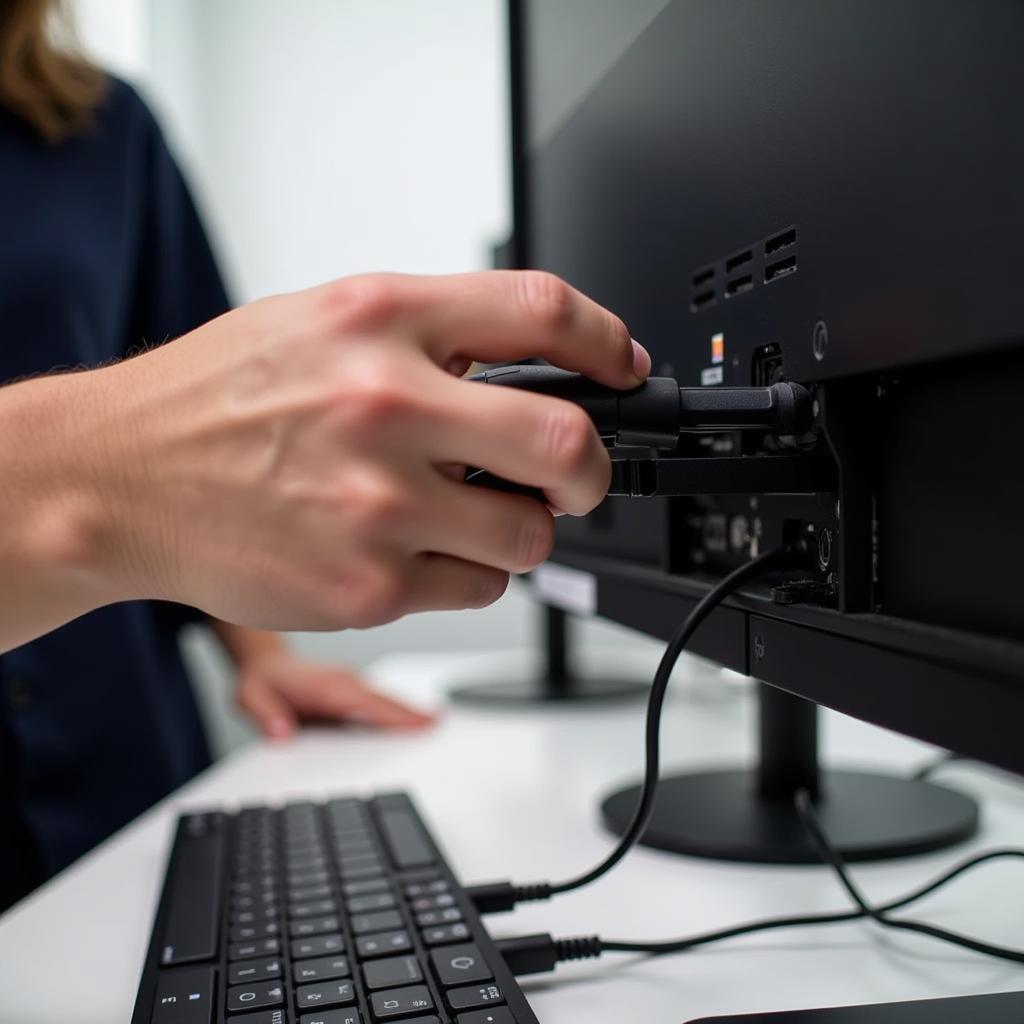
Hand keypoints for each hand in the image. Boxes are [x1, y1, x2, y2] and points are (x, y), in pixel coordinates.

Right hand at [0, 270, 648, 647]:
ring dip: (520, 530)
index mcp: (380, 320)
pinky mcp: (366, 587)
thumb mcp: (319, 322)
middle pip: (567, 443)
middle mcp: (385, 406)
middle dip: (594, 469)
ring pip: (529, 537)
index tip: (622, 366)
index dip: (606, 340)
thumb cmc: (217, 398)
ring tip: (466, 516)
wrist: (120, 476)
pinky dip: (462, 573)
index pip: (541, 311)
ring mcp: (378, 505)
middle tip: (579, 476)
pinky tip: (408, 550)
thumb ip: (427, 334)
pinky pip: (474, 590)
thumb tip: (529, 364)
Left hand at [235, 650, 433, 739]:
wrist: (265, 663)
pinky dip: (399, 709)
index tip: (419, 723)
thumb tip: (282, 732)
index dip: (394, 714)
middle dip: (412, 712)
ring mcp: (351, 683)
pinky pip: (380, 701)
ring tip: (435, 723)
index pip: (366, 702)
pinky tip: (413, 719)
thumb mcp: (250, 697)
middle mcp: (343, 681)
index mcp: (325, 686)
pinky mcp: (353, 688)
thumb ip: (266, 715)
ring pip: (386, 699)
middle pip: (384, 700)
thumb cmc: (261, 682)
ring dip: (410, 710)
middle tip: (439, 725)